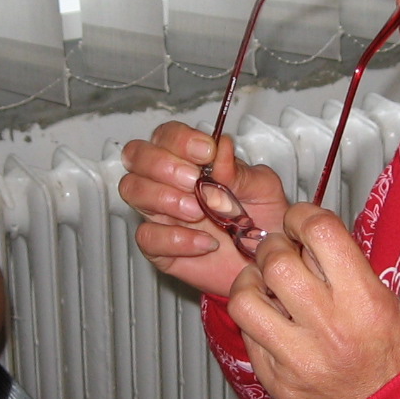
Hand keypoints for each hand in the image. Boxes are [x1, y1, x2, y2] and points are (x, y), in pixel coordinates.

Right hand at [118, 122, 289, 296]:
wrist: (266, 263)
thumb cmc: (263, 221)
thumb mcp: (263, 190)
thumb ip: (241, 171)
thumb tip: (221, 147)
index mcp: (190, 160)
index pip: (166, 135)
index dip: (180, 139)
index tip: (206, 152)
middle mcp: (168, 182)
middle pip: (137, 156)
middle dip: (162, 164)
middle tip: (193, 181)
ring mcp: (160, 214)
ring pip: (133, 190)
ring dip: (164, 197)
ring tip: (198, 212)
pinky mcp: (160, 247)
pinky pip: (147, 236)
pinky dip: (176, 238)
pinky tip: (205, 242)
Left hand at [228, 203, 399, 398]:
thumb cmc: (396, 358)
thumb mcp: (386, 302)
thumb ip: (345, 269)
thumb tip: (306, 238)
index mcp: (364, 301)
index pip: (320, 232)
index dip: (302, 215)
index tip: (298, 220)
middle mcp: (330, 327)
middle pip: (276, 261)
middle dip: (273, 247)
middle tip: (280, 252)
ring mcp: (299, 359)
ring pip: (245, 299)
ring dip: (249, 282)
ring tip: (263, 284)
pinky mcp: (277, 382)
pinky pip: (248, 336)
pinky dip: (254, 320)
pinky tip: (270, 320)